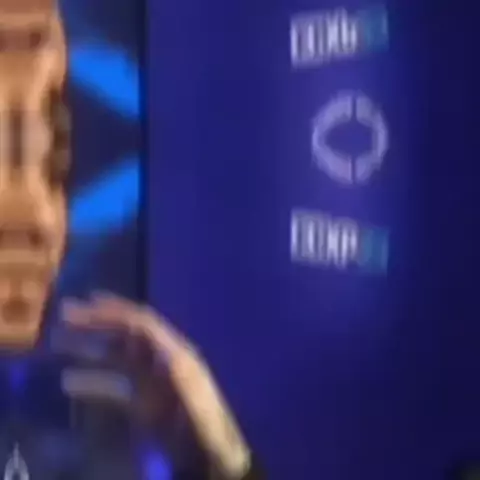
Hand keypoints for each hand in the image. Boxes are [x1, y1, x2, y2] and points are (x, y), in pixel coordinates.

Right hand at [62, 292, 250, 477]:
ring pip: (116, 358)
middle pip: (126, 334)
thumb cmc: (206, 426)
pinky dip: (92, 383)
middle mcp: (161, 360)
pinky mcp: (143, 402)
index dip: (117, 311)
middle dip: (98, 322)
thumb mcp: (196, 402)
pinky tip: (69, 383)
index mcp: (175, 353)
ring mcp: (151, 381)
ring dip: (90, 348)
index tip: (88, 302)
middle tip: (66, 315)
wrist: (212, 455)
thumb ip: (184, 379)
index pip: (143, 324)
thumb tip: (169, 357)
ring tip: (60, 342)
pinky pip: (114, 387)